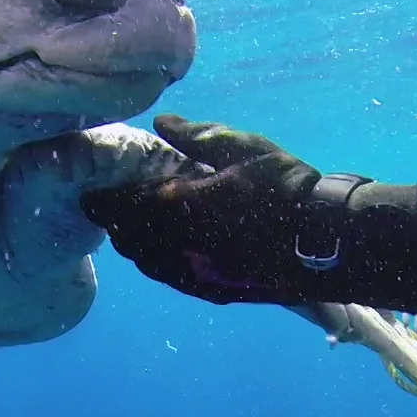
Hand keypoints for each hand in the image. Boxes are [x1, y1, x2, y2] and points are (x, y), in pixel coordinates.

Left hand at [78, 115, 325, 304]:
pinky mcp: (213, 292)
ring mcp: (195, 274)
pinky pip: (169, 278)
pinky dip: (156, 262)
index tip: (90, 190)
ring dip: (134, 243)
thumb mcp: (243, 148)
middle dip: (115, 221)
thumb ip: (196, 137)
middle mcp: (178, 247)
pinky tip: (162, 251)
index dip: (101, 199)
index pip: (121, 206)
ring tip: (132, 225)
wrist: (326, 243)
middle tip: (108, 204)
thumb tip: (160, 123)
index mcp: (180, 207)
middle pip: (128, 238)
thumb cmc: (286, 188)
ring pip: (146, 262)